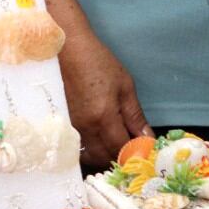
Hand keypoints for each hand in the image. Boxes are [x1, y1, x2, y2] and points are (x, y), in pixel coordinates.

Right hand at [60, 28, 150, 168]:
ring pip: (90, 156)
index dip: (135, 152)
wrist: (67, 51)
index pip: (121, 148)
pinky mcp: (61, 127)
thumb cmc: (98, 63)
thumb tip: (147, 138)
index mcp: (103, 117)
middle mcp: (84, 128)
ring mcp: (70, 129)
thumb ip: (135, 116)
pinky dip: (90, 151)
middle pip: (105, 157)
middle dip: (121, 156)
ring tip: (116, 142)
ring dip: (105, 155)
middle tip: (132, 145)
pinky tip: (98, 140)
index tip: (144, 148)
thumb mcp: (125, 86)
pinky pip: (77, 149)